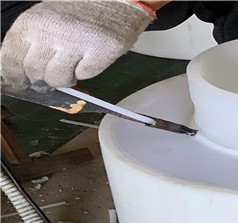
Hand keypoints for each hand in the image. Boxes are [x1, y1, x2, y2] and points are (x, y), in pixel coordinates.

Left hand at [1, 0, 154, 88]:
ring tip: (72, 65)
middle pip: (34, 73)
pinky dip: (86, 72)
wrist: (113, 1)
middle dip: (42, 79)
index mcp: (30, 24)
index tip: (19, 84)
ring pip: (58, 79)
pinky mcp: (98, 52)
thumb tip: (20, 72)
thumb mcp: (43, 21)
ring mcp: (74, 43)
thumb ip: (29, 44)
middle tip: (51, 76)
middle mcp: (49, 33)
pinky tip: (88, 58)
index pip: (10, 60)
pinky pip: (84, 75)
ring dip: (65, 78)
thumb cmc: (77, 11)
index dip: (14, 77)